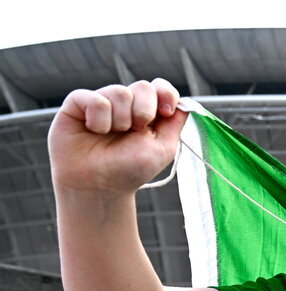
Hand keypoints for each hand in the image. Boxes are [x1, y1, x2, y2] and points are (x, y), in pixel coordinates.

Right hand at [48, 78, 185, 194]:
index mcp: (146, 112)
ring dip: (121, 120)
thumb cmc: (130, 170)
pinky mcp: (77, 104)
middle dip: (144, 111)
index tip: (166, 112)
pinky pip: (95, 99)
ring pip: (120, 92)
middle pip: (143, 86)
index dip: (166, 93)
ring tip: (112, 136)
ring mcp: (101, 101)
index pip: (160, 87)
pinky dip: (99, 119)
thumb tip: (187, 102)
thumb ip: (176, 122)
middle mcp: (124, 104)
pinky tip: (94, 131)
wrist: (99, 186)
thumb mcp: (163, 147)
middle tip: (135, 131)